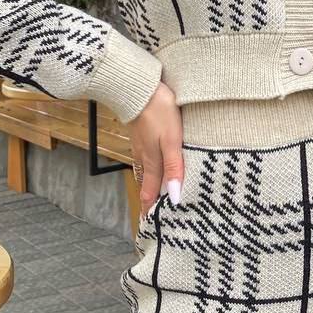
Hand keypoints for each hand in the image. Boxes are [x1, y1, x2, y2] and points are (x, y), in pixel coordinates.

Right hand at [129, 80, 183, 219]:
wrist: (138, 85)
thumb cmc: (158, 111)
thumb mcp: (171, 140)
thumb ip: (174, 168)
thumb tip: (174, 198)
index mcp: (152, 162)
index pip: (151, 192)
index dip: (151, 210)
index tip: (151, 226)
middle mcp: (143, 156)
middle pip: (147, 184)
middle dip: (150, 201)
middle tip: (152, 217)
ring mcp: (140, 144)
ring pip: (145, 170)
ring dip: (149, 185)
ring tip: (153, 197)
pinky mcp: (141, 133)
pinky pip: (144, 157)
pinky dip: (149, 168)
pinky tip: (153, 166)